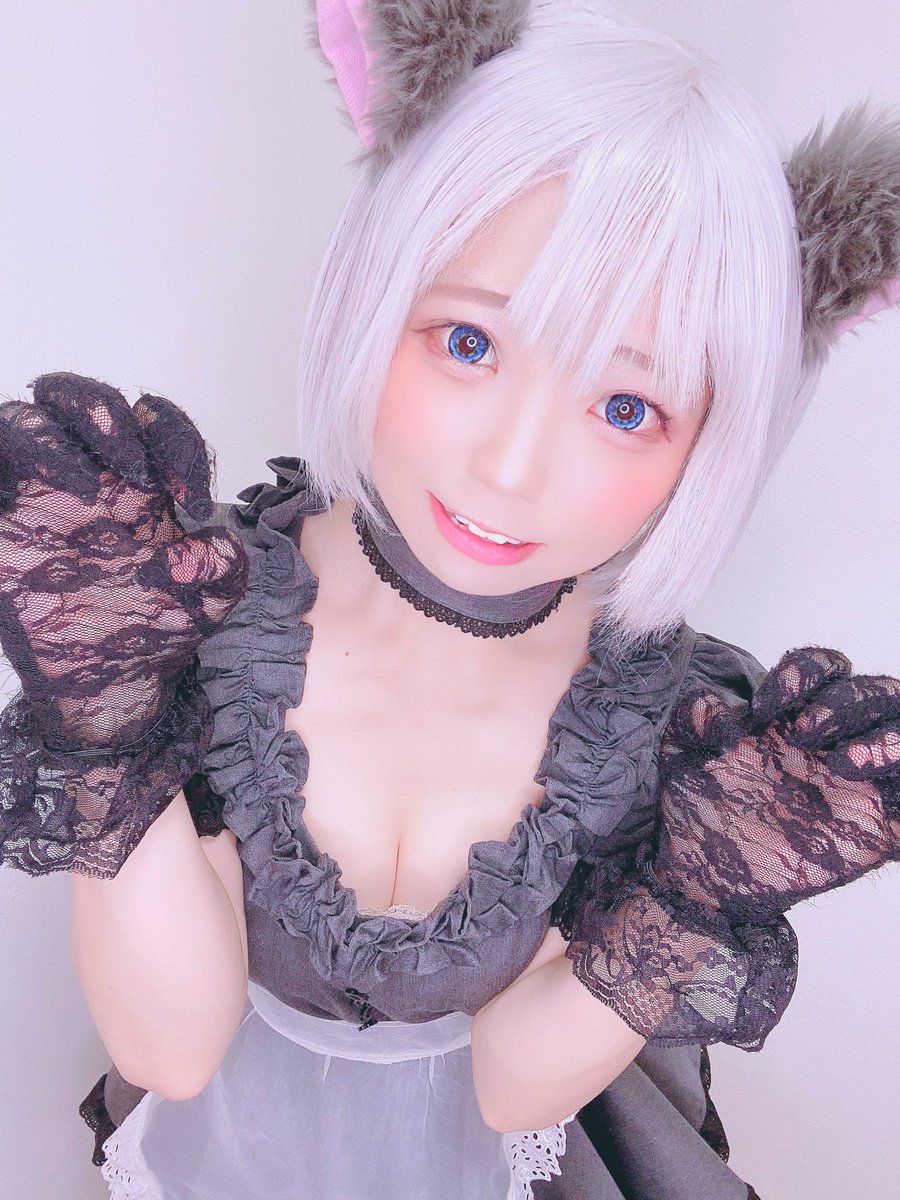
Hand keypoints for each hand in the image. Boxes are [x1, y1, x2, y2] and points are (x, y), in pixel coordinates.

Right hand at [0, 372, 247, 751]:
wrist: (113, 688)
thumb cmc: (159, 631)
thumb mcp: (211, 600)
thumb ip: (224, 566)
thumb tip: (217, 545)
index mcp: (139, 482)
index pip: (150, 421)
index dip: (175, 440)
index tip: (194, 498)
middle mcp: (87, 477)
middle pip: (77, 401)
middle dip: (106, 416)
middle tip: (136, 471)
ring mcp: (38, 497)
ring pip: (23, 422)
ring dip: (50, 436)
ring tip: (84, 485)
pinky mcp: (3, 525)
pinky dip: (12, 457)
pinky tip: (52, 494)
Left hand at [652, 646, 899, 919]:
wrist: (702, 873)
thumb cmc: (699, 804)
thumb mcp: (683, 752)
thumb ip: (695, 717)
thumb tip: (720, 713)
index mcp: (797, 714)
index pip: (826, 668)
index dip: (807, 670)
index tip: (765, 705)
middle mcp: (837, 742)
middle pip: (876, 694)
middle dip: (847, 701)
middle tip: (804, 731)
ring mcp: (862, 785)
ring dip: (890, 740)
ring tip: (843, 763)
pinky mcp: (880, 831)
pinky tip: (874, 799)